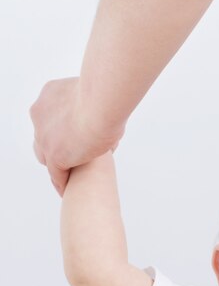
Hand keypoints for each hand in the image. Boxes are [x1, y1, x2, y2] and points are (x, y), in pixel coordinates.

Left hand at [30, 77, 123, 195]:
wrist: (101, 105)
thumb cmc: (109, 99)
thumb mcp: (99, 100)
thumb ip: (98, 110)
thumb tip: (110, 120)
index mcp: (51, 94)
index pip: (52, 116)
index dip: (64, 129)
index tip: (76, 137)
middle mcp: (41, 114)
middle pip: (43, 136)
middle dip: (55, 145)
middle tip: (73, 157)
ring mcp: (44, 135)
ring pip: (45, 156)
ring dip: (57, 166)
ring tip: (70, 179)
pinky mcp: (54, 155)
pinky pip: (56, 174)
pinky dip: (62, 182)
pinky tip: (71, 191)